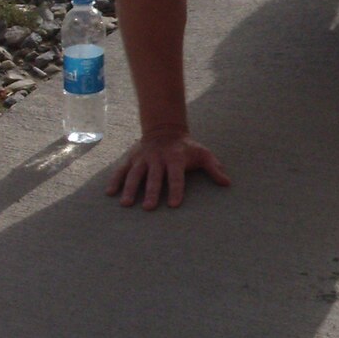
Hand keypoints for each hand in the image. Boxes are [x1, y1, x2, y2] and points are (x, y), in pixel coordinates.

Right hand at [107, 130, 232, 210]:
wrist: (164, 129)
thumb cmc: (187, 147)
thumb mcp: (203, 153)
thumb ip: (214, 168)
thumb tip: (228, 183)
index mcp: (175, 158)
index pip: (176, 176)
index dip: (176, 189)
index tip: (174, 204)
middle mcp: (157, 158)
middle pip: (154, 177)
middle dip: (152, 192)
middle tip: (149, 208)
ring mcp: (142, 158)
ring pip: (135, 174)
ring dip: (130, 189)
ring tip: (126, 204)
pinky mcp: (130, 158)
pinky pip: (121, 170)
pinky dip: (115, 180)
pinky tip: (110, 193)